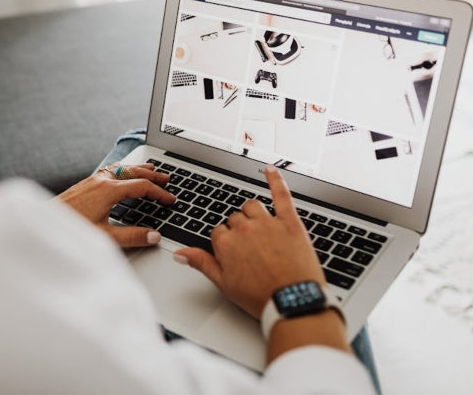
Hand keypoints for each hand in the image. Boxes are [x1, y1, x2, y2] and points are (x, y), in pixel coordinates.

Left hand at [57, 164, 173, 247]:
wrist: (45, 222)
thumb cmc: (72, 230)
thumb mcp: (105, 237)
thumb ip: (131, 236)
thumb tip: (153, 236)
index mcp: (109, 190)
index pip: (142, 187)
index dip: (159, 193)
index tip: (170, 199)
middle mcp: (101, 181)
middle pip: (133, 172)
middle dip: (152, 175)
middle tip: (167, 178)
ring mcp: (92, 180)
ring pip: (121, 169)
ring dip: (137, 169)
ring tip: (149, 169)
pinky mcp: (84, 184)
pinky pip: (110, 170)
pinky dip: (122, 169)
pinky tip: (121, 173)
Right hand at [174, 165, 323, 317]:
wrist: (293, 302)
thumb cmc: (260, 297)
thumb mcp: (224, 284)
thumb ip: (201, 263)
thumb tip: (179, 254)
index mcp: (226, 243)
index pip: (219, 231)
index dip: (226, 244)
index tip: (235, 255)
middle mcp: (244, 229)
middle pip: (235, 219)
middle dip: (240, 231)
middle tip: (251, 250)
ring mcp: (267, 223)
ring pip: (252, 206)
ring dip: (253, 214)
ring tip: (260, 230)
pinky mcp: (290, 222)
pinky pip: (281, 194)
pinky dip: (276, 179)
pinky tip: (271, 169)